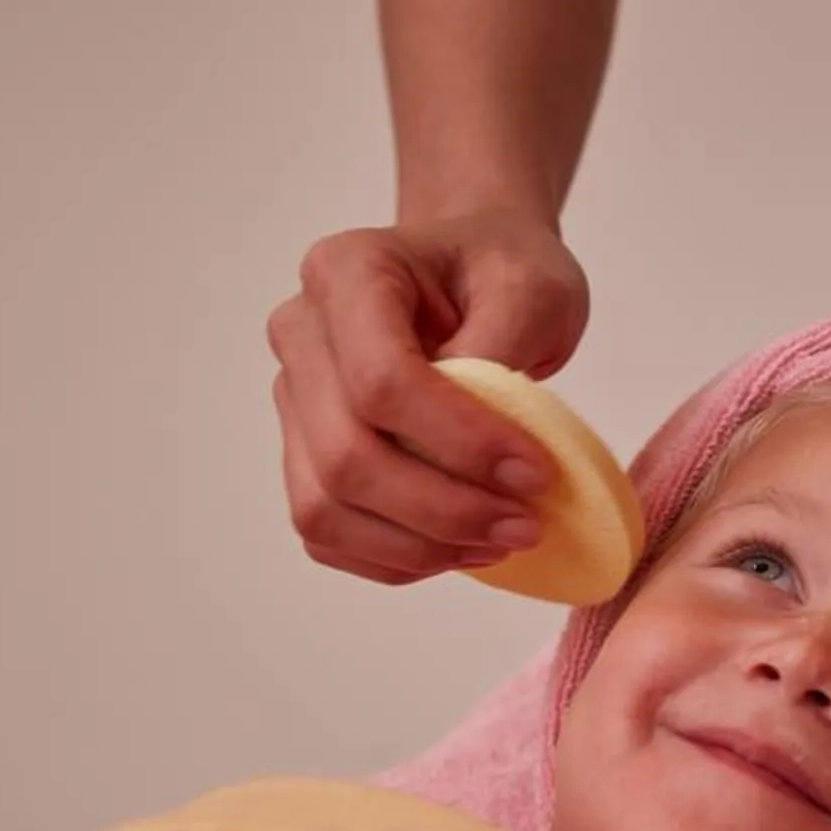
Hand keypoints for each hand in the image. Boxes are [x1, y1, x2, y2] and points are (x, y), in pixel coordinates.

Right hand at [266, 209, 590, 583]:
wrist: (473, 275)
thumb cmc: (501, 272)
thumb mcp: (531, 288)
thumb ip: (503, 354)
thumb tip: (483, 452)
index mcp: (346, 272)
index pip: (382, 381)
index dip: (461, 444)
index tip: (537, 473)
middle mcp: (300, 333)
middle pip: (346, 455)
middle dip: (443, 508)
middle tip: (526, 525)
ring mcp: (293, 399)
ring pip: (324, 508)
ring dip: (417, 546)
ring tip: (498, 542)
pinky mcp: (304, 452)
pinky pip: (328, 534)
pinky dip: (394, 558)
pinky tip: (459, 548)